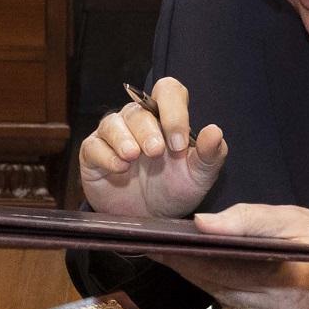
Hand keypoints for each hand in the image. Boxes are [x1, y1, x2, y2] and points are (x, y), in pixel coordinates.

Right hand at [77, 77, 229, 217]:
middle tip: (156, 153)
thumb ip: (210, 155)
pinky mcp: (93, 152)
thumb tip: (215, 131)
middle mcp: (138, 121)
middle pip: (138, 110)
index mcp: (167, 118)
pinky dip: (106, 156)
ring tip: (132, 157)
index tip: (180, 143)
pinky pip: (94, 145)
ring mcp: (114, 135)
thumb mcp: (199, 176)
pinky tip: (120, 169)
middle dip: (148, 131)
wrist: (148, 217)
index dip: (173, 110)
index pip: (168, 91)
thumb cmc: (174, 189)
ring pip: (112, 122)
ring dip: (123, 139)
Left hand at [171, 204, 308, 308]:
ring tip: (196, 256)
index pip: (214, 270)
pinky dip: (240, 298)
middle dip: (192, 267)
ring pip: (229, 303)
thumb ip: (247, 221)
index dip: (181, 258)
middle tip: (165, 246)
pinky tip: (242, 281)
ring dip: (215, 281)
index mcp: (280, 281)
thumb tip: (202, 225)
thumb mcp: (295, 219)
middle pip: (217, 288)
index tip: (152, 245)